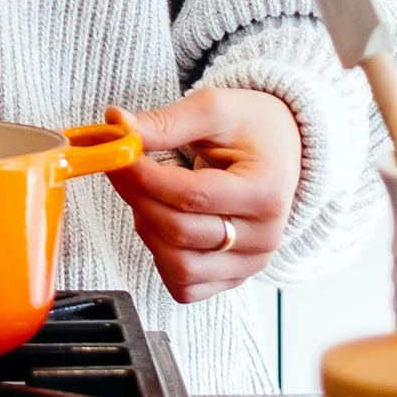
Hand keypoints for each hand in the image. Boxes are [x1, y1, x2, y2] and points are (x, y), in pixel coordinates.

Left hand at [107, 88, 301, 303]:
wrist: (279, 150)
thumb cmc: (251, 128)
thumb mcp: (214, 109)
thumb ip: (166, 123)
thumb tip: (117, 126)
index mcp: (267, 192)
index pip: (191, 196)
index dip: (144, 178)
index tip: (117, 156)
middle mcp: (265, 236)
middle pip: (179, 232)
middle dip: (138, 199)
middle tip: (121, 169)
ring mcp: (249, 264)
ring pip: (178, 265)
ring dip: (147, 229)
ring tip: (146, 195)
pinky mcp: (232, 279)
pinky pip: (184, 287)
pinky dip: (161, 259)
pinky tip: (162, 226)